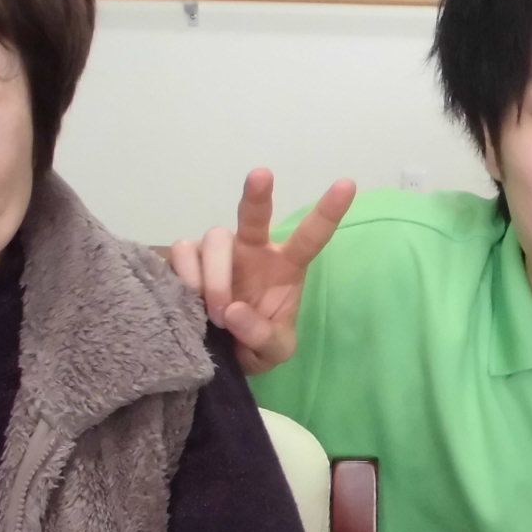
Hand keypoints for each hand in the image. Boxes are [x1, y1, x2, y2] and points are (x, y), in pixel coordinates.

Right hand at [166, 169, 355, 374]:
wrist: (217, 356)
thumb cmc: (256, 343)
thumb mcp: (273, 351)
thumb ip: (262, 336)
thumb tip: (233, 311)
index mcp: (286, 266)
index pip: (311, 236)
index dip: (328, 212)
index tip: (347, 185)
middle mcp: (253, 250)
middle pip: (255, 215)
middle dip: (258, 195)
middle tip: (262, 175)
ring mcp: (220, 251)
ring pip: (215, 239)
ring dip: (215, 277)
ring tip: (217, 315)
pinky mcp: (188, 258)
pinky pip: (183, 252)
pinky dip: (186, 275)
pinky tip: (191, 298)